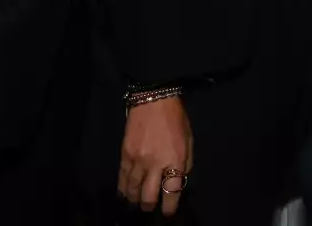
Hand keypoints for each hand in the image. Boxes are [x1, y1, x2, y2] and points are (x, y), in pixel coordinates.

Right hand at [119, 96, 191, 216]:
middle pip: (149, 196)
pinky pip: (122, 177)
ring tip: (137, 203)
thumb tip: (179, 181)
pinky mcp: (125, 154)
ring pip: (133, 190)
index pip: (172, 192)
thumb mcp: (189, 141)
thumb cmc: (176, 119)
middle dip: (150, 206)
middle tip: (150, 207)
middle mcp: (156, 164)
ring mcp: (138, 160)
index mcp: (175, 160)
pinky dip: (123, 188)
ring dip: (135, 199)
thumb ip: (185, 164)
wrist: (153, 99)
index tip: (168, 211)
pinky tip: (124, 194)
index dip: (169, 206)